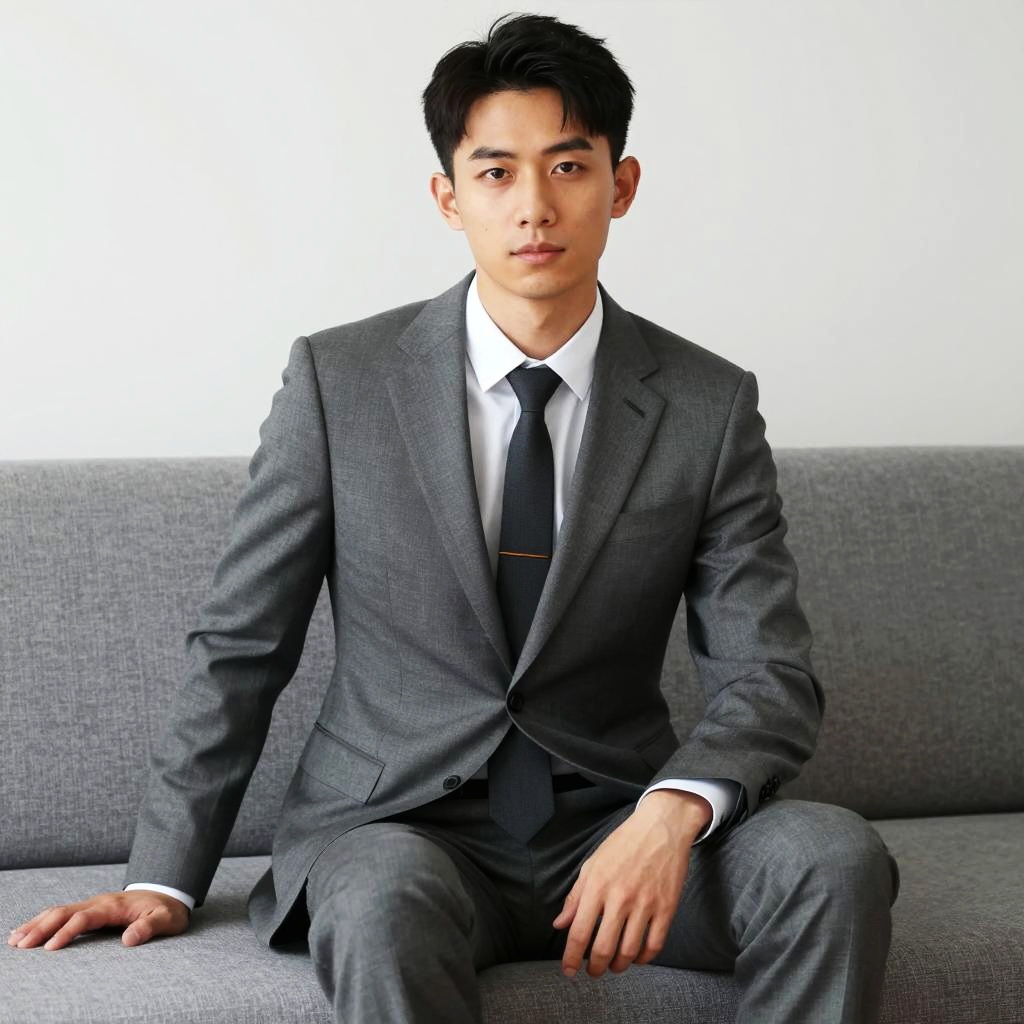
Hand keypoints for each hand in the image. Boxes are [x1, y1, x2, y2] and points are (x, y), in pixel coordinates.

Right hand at [7, 890, 190, 950]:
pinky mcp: (91, 910)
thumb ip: (149, 927)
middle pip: (64, 912)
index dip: (67, 932)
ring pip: (59, 911)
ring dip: (37, 924)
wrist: (169, 894)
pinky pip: (63, 913)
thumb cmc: (167, 910)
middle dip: (41, 927)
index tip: (50, 949)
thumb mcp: (166, 919)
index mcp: (114, 905)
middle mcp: (100, 902)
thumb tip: (128, 940)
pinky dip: (44, 920)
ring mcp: (94, 904)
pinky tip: (29, 930)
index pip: (84, 918)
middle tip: (20, 945)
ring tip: (15, 939)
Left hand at [553, 790, 709, 977]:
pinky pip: (654, 945)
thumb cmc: (623, 844)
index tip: (567, 971)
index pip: (578, 932)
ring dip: (618, 966)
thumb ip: (575, 896)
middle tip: (592, 972)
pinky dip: (644, 959)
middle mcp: (620, 897)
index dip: (570, 958)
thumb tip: (559, 925)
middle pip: (603, 948)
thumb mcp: (593, 863)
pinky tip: (637, 957)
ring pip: (629, 951)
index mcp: (598, 885)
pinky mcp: (667, 908)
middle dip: (595, 968)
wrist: (661, 827)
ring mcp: (646, 904)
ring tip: (613, 966)